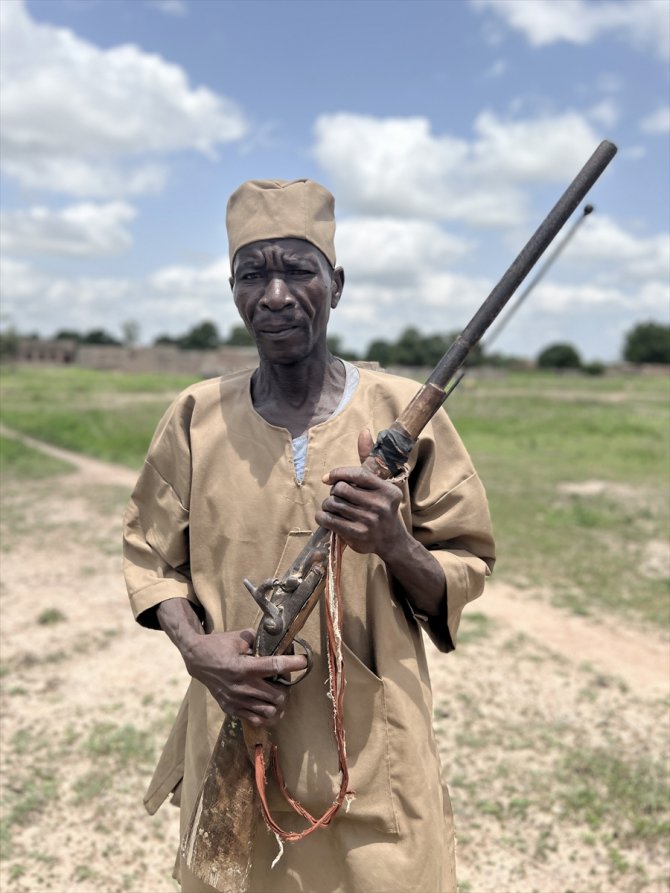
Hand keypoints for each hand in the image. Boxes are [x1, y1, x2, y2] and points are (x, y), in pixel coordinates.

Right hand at [182, 627, 306, 726]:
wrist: (197, 660)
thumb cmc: (219, 645)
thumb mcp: (239, 636)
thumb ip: (260, 640)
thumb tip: (280, 640)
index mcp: (244, 666)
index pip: (275, 666)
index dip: (294, 664)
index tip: (305, 661)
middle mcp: (241, 686)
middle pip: (277, 696)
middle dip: (287, 687)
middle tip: (285, 679)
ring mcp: (236, 700)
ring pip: (270, 711)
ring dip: (279, 703)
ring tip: (277, 693)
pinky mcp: (231, 708)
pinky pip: (256, 720)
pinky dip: (267, 714)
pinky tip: (268, 704)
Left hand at [316, 429, 406, 558]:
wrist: (391, 541)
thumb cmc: (382, 507)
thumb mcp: (380, 483)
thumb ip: (369, 458)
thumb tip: (364, 430)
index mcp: (387, 490)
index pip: (357, 474)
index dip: (338, 473)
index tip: (328, 478)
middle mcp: (380, 505)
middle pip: (341, 489)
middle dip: (334, 492)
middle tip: (338, 497)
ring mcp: (369, 521)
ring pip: (333, 504)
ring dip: (328, 505)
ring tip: (334, 508)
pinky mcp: (357, 535)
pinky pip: (328, 520)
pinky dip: (322, 517)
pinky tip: (326, 517)